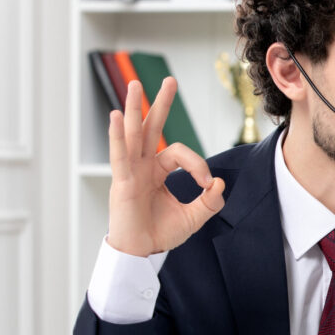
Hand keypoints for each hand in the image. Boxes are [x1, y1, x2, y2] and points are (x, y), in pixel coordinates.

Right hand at [107, 78, 224, 256]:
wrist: (141, 254)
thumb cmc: (161, 234)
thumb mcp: (194, 216)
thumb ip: (209, 201)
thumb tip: (219, 183)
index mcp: (157, 170)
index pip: (179, 153)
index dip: (197, 164)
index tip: (207, 183)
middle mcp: (142, 166)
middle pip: (151, 128)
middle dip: (160, 104)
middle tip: (170, 80)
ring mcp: (130, 172)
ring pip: (133, 134)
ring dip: (133, 109)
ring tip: (134, 84)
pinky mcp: (122, 182)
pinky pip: (119, 155)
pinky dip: (117, 135)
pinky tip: (115, 116)